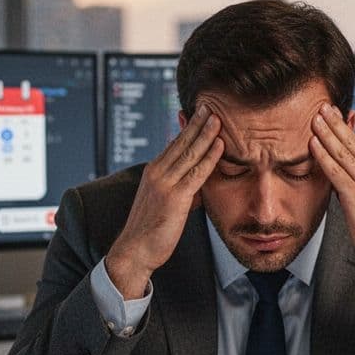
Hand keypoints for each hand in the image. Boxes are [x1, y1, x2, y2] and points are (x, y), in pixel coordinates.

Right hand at [107, 105, 223, 298]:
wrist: (134, 250)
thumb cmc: (150, 230)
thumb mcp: (167, 204)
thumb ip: (183, 191)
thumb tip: (199, 188)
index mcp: (154, 171)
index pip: (174, 143)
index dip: (188, 127)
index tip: (199, 112)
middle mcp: (157, 172)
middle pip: (181, 142)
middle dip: (197, 122)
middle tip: (210, 105)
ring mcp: (165, 183)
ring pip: (190, 152)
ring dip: (205, 133)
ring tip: (218, 117)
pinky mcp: (175, 197)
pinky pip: (197, 172)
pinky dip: (210, 156)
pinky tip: (220, 144)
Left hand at [308, 105, 354, 292]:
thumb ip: (353, 176)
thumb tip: (336, 165)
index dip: (342, 124)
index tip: (330, 110)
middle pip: (350, 140)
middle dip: (334, 121)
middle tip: (320, 105)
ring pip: (342, 152)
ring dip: (326, 133)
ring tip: (314, 118)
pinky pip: (337, 171)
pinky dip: (324, 156)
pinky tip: (314, 145)